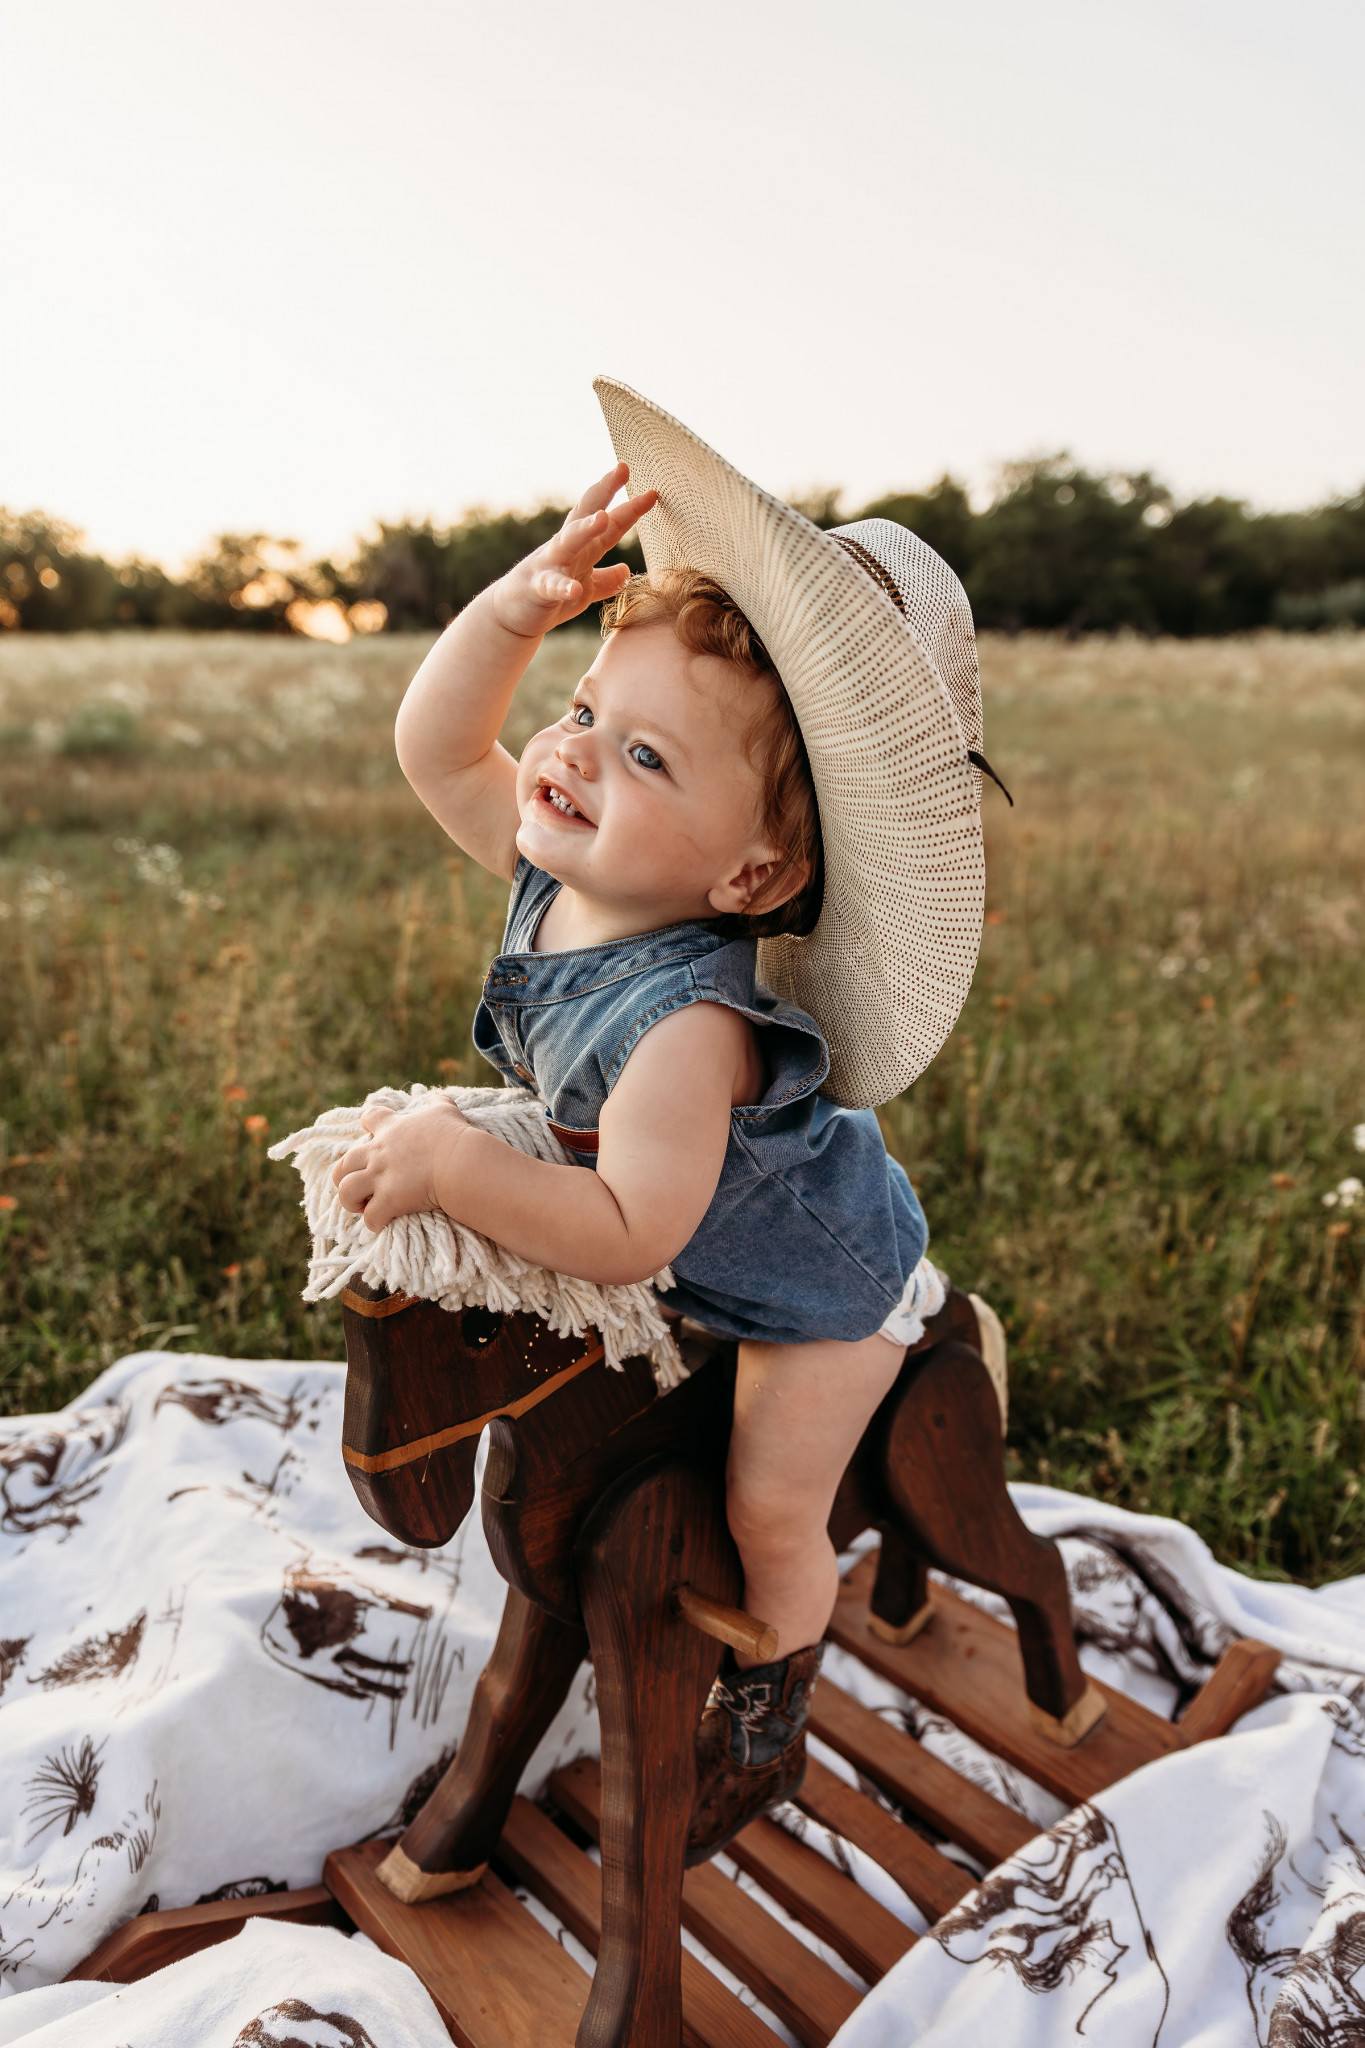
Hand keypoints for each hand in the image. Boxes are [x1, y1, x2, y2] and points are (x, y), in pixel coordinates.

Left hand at [331, 1097, 471, 1231]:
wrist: (460, 1161)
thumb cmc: (453, 1136)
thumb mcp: (446, 1112)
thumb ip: (438, 1102)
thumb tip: (437, 1096)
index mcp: (391, 1129)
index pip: (369, 1118)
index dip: (367, 1124)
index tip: (370, 1132)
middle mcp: (378, 1153)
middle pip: (343, 1163)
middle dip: (345, 1176)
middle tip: (360, 1185)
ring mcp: (380, 1177)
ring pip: (346, 1191)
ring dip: (351, 1201)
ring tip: (363, 1207)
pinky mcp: (388, 1200)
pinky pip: (371, 1217)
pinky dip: (374, 1223)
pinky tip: (381, 1224)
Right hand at [491, 463, 656, 638]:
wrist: (511, 616)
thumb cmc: (549, 598)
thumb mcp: (584, 588)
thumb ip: (605, 579)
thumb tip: (627, 570)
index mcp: (582, 548)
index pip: (609, 523)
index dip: (630, 508)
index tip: (653, 491)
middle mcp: (566, 548)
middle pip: (587, 514)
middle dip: (605, 491)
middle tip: (622, 469)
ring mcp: (551, 565)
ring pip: (569, 542)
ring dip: (585, 529)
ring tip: (602, 518)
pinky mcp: (538, 589)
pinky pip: (552, 586)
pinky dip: (563, 587)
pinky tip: (574, 589)